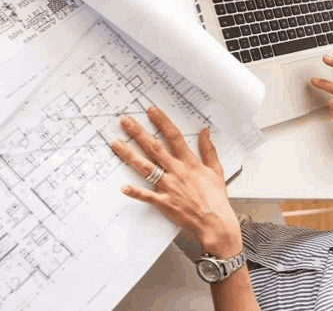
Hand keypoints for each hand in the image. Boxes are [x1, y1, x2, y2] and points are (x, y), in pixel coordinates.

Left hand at [111, 107, 241, 257]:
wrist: (215, 221)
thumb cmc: (216, 197)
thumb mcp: (216, 169)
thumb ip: (208, 149)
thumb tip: (205, 131)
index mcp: (190, 163)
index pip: (174, 136)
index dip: (162, 122)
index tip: (151, 110)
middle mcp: (177, 171)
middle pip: (154, 148)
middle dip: (138, 133)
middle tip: (125, 121)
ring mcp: (169, 186)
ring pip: (145, 168)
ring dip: (129, 155)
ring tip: (116, 144)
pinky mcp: (164, 202)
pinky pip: (146, 196)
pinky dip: (135, 192)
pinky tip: (123, 187)